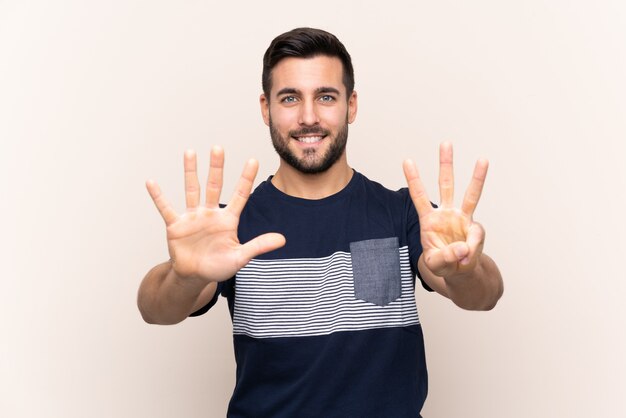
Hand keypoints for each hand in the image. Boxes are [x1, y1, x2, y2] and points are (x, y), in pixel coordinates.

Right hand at [146, 147, 285, 281]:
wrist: (195, 277)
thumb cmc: (218, 266)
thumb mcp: (241, 257)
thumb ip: (259, 246)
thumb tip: (282, 239)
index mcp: (228, 220)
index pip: (240, 195)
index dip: (246, 178)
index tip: (253, 160)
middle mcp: (210, 213)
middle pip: (214, 185)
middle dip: (216, 167)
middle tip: (218, 148)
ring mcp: (192, 217)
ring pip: (192, 189)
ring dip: (191, 171)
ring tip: (190, 152)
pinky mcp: (176, 225)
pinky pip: (166, 208)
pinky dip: (158, 196)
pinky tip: (151, 182)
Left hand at [403, 142, 487, 277]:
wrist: (460, 272)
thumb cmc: (443, 264)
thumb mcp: (436, 264)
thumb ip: (445, 257)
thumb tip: (463, 247)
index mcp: (429, 220)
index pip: (419, 196)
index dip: (414, 179)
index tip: (407, 160)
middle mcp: (446, 214)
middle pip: (446, 185)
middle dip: (446, 164)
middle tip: (446, 143)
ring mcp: (463, 218)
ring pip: (471, 194)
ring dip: (477, 177)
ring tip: (483, 159)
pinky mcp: (475, 228)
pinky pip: (476, 234)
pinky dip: (473, 246)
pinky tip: (466, 256)